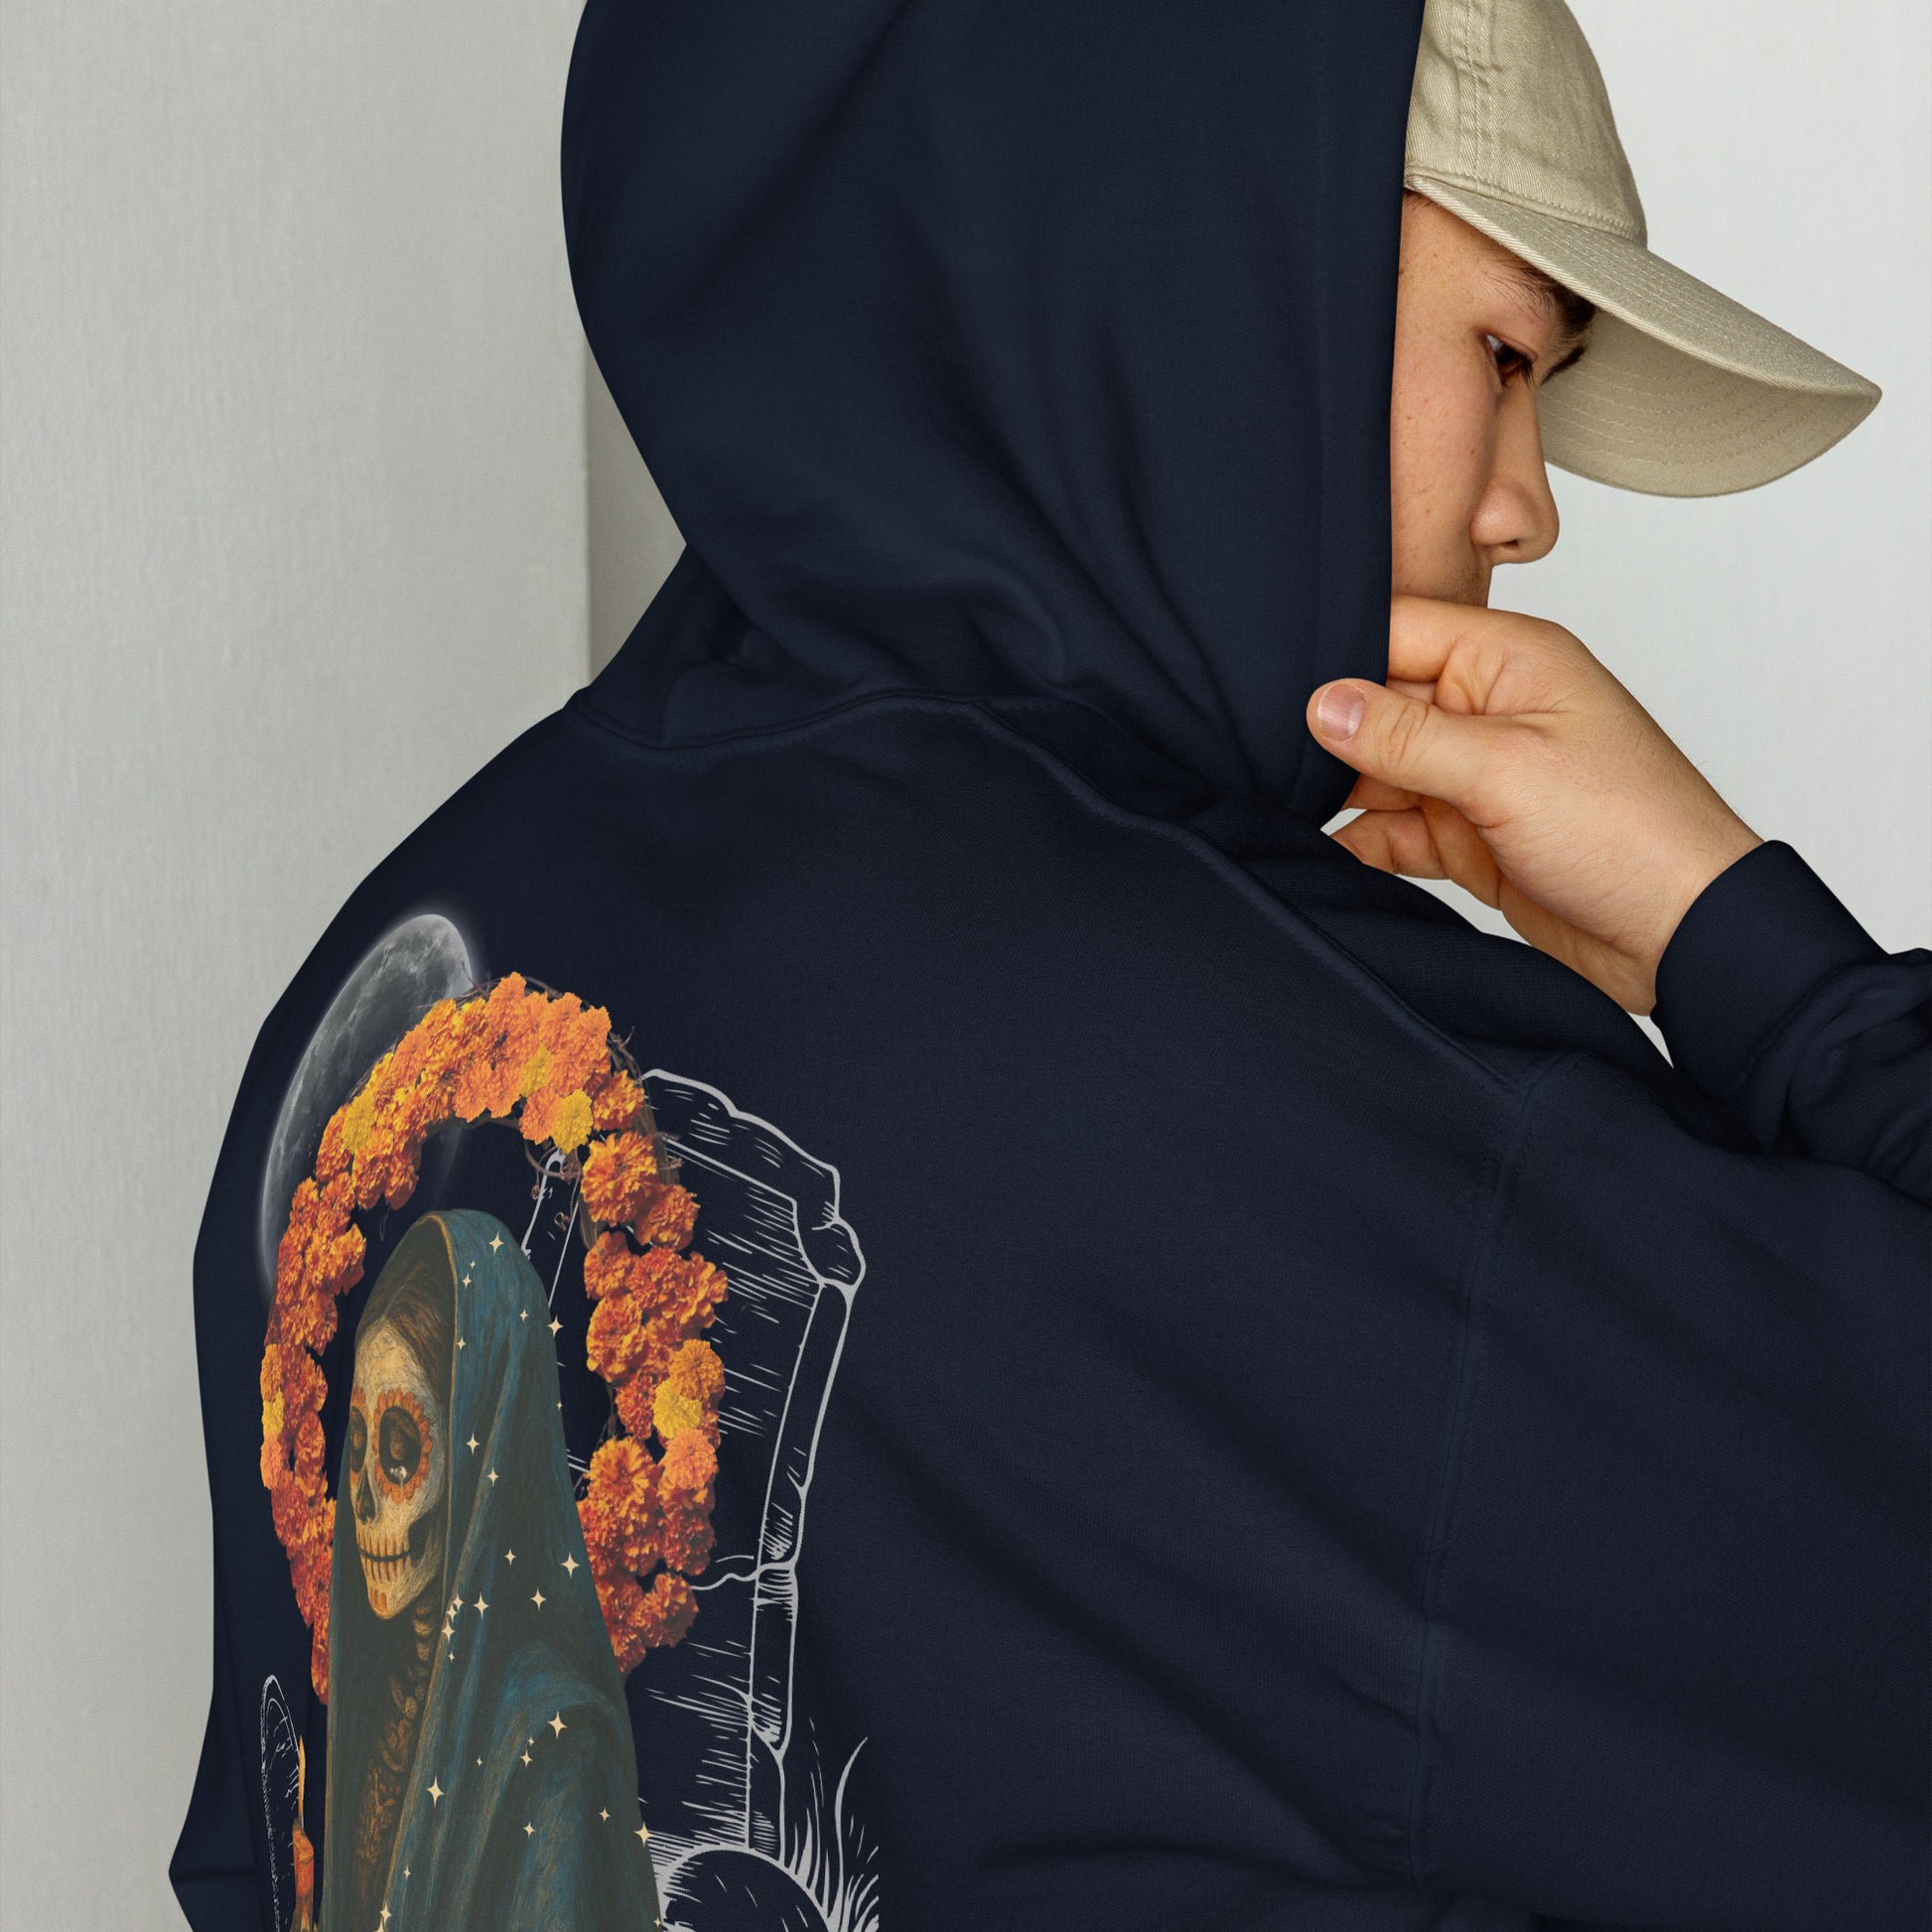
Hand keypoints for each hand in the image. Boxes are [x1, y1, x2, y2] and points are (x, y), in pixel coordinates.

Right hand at [1306, 596, 1762, 1014]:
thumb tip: (1324, 703)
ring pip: (1378, 769)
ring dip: (1339, 792)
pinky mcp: (1470, 835)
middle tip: (1272, 762)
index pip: (1397, 628)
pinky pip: (1394, 827)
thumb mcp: (1504, 769)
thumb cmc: (1632, 833)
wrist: (1681, 936)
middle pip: (1378, 701)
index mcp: (1509, 661)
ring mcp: (1478, 775)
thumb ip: (1404, 735)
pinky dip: (1362, 840)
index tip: (1274, 693)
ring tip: (1289, 809)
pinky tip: (1327, 852)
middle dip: (1329, 733)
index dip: (1336, 656)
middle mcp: (1490, 708)